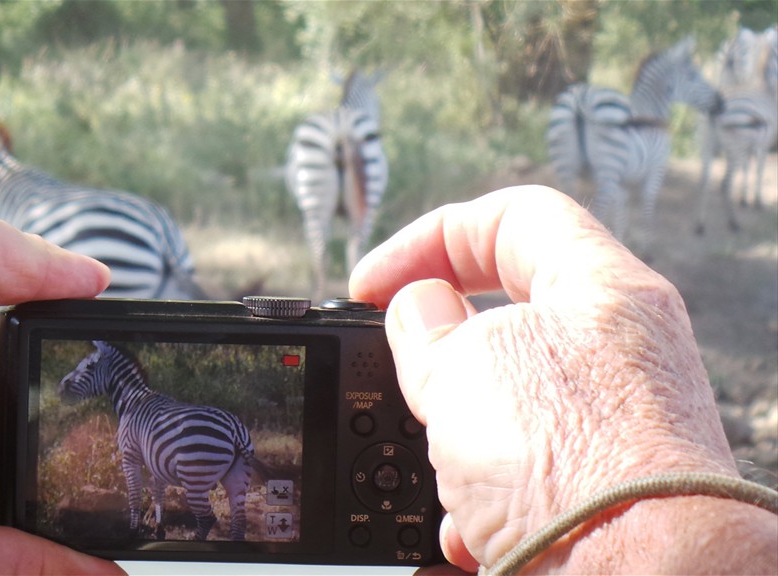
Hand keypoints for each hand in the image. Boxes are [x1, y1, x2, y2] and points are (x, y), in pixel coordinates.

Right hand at [350, 187, 770, 572]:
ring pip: (502, 404)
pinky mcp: (598, 486)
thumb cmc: (572, 466)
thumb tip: (414, 310)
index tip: (374, 285)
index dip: (427, 240)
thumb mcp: (462, 367)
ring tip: (446, 467)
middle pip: (503, 317)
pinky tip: (474, 522)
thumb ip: (424, 325)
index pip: (510, 218)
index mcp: (602, 288)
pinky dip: (484, 494)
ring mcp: (612, 422)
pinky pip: (521, 469)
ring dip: (455, 439)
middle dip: (438, 358)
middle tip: (402, 375)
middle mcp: (619, 350)